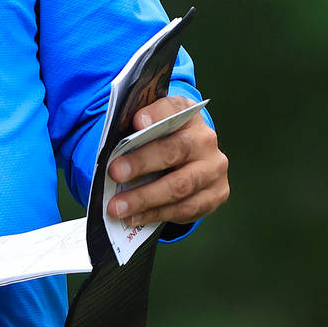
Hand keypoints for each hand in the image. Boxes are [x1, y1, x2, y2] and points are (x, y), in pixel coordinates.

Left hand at [108, 94, 230, 226]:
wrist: (186, 163)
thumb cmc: (158, 143)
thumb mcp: (147, 129)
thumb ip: (134, 130)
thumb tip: (111, 146)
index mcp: (187, 116)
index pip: (174, 109)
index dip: (157, 114)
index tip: (137, 121)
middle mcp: (205, 140)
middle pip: (175, 150)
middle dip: (142, 162)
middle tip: (114, 173)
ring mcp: (214, 168)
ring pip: (180, 186)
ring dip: (144, 198)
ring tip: (117, 207)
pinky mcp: (216, 194)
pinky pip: (185, 208)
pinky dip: (156, 214)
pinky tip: (134, 217)